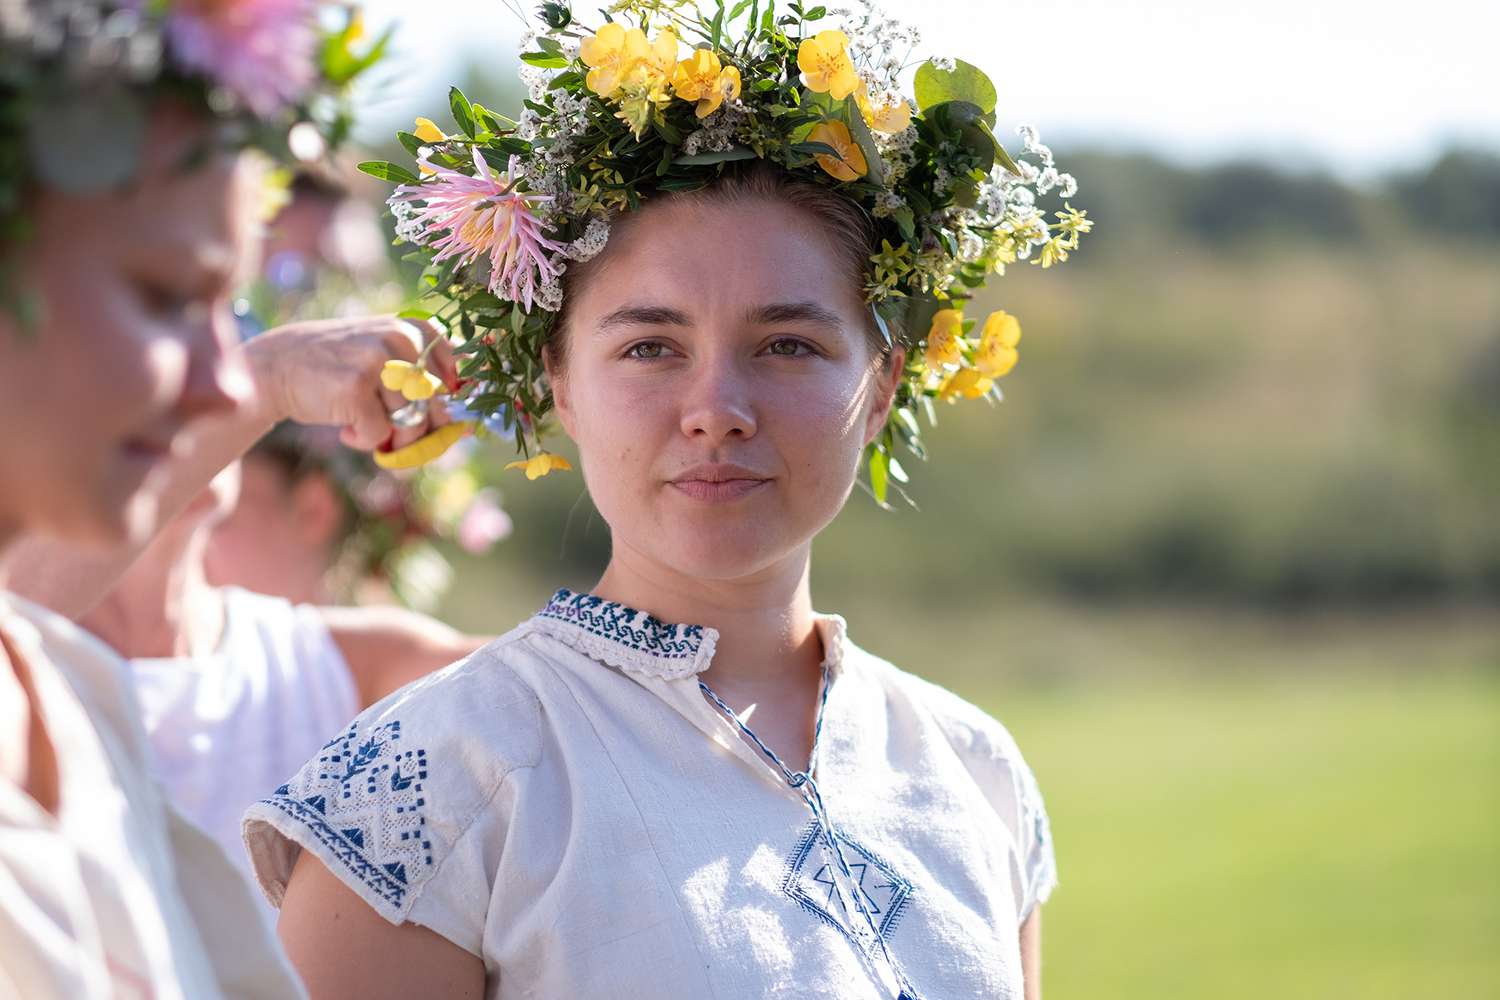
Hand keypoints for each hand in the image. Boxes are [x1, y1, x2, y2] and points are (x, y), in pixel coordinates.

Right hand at [241, 316, 457, 451]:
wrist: (279, 365)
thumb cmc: (344, 369)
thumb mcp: (389, 358)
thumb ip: (427, 380)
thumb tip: (466, 426)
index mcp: (419, 330)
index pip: (458, 383)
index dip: (446, 410)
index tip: (426, 418)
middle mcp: (403, 339)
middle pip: (439, 408)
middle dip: (418, 431)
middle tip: (393, 432)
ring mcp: (379, 361)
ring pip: (411, 424)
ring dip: (390, 439)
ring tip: (363, 425)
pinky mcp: (356, 386)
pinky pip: (379, 434)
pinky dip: (363, 441)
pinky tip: (345, 427)